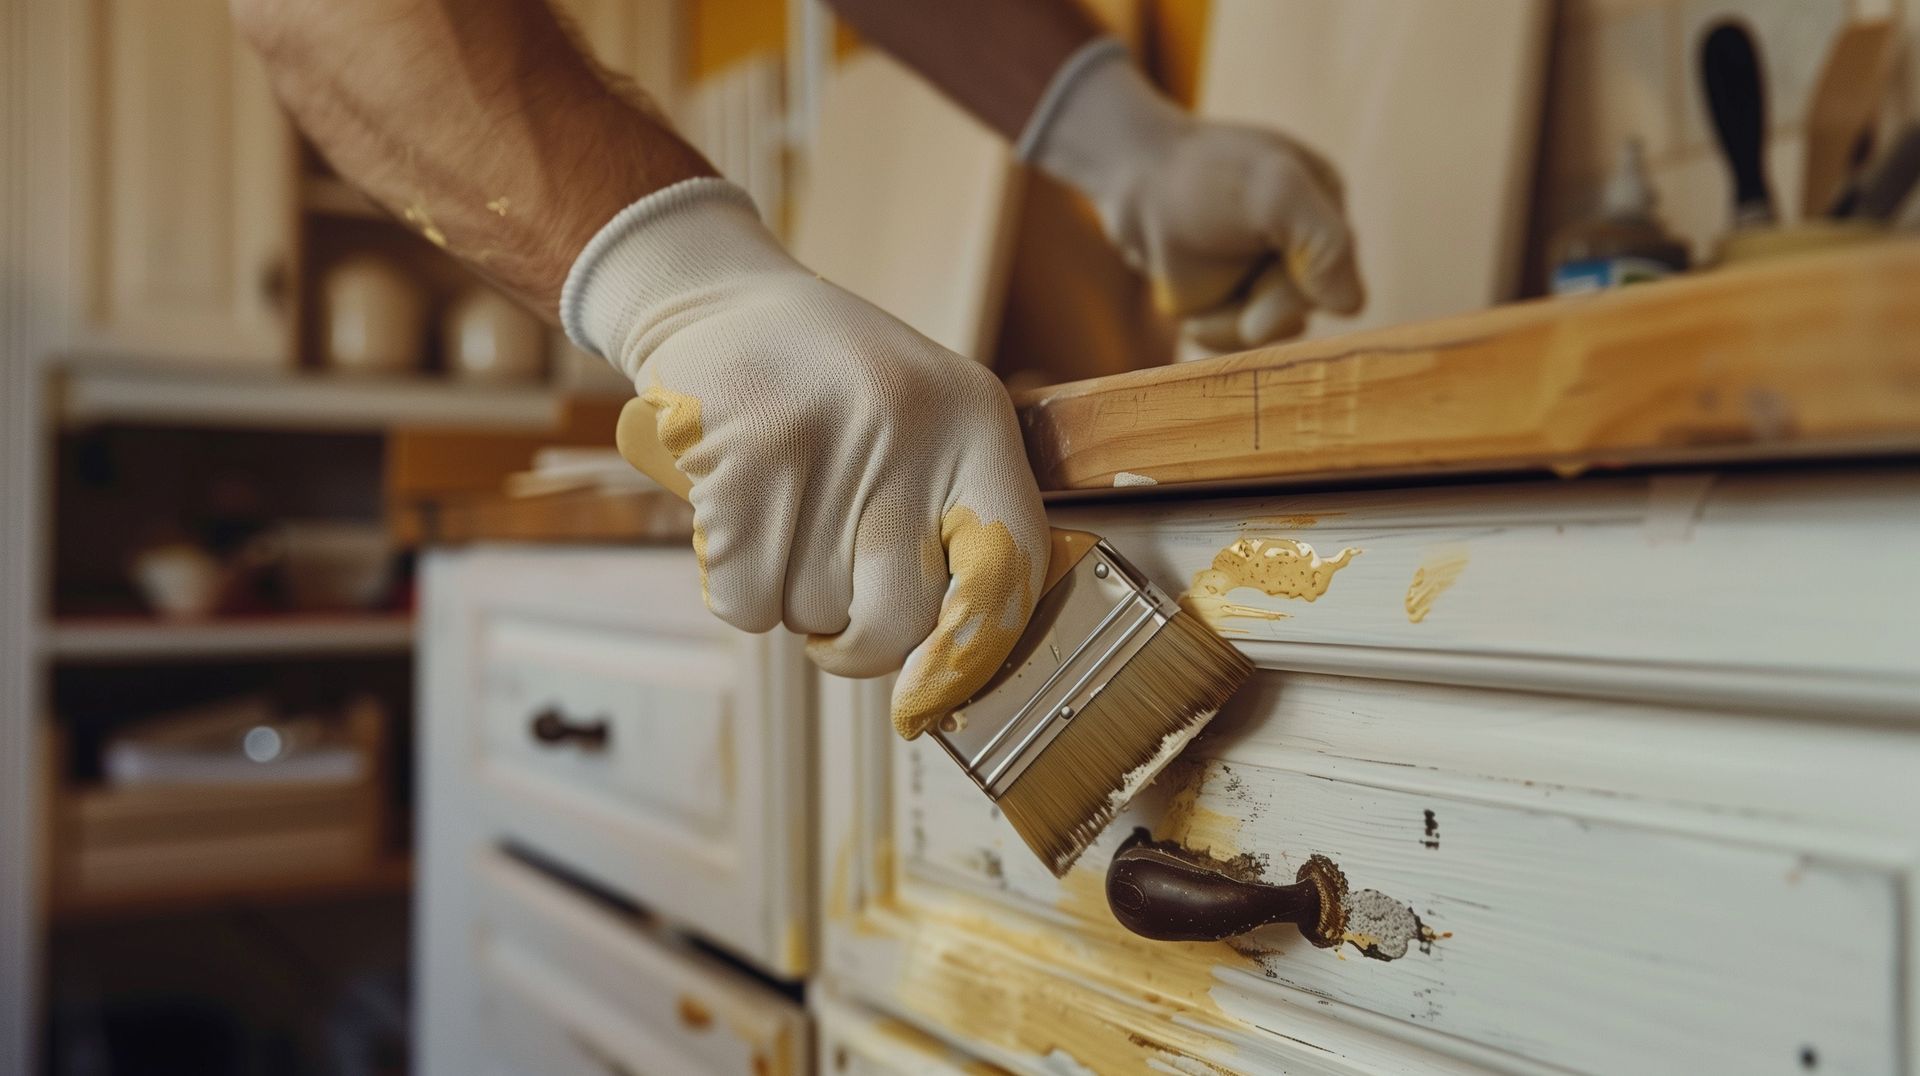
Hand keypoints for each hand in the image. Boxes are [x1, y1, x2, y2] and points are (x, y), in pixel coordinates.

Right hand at [562, 180, 1049, 737]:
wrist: (720, 298)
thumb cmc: (835, 386)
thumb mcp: (927, 422)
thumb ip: (953, 529)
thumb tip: (945, 681)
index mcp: (975, 421)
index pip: (1010, 569)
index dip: (975, 654)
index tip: (931, 702)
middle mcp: (911, 426)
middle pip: (898, 619)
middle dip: (858, 642)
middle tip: (836, 605)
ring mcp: (824, 439)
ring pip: (813, 616)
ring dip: (792, 599)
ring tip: (786, 517)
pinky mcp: (739, 459)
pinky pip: (745, 603)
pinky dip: (736, 587)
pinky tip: (739, 519)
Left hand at [1024, 41, 1363, 349]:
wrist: (1132, 178)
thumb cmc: (1201, 176)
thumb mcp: (1275, 192)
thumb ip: (1325, 243)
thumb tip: (1350, 307)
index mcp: (1327, 212)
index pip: (1338, 284)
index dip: (1291, 294)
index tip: (1253, 281)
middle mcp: (1303, 247)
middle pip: (1296, 316)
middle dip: (1251, 309)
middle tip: (1211, 264)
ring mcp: (1265, 275)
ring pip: (1265, 337)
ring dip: (1225, 325)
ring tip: (1195, 288)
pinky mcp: (1231, 298)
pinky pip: (1234, 341)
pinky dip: (1209, 330)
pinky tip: (1190, 310)